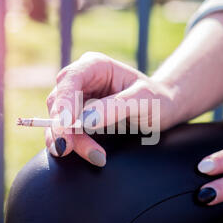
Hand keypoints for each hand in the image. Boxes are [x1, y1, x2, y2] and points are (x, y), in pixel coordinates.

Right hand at [45, 52, 173, 166]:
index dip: (63, 102)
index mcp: (96, 65)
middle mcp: (82, 79)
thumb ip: (116, 107)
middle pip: (59, 102)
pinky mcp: (77, 117)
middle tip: (70, 148)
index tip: (66, 125)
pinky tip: (91, 154)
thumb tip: (85, 121)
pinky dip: (73, 145)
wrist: (163, 110)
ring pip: (59, 120)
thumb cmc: (158, 100)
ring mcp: (77, 98)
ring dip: (69, 140)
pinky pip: (66, 132)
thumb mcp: (144, 101)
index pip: (70, 79)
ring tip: (95, 156)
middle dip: (63, 127)